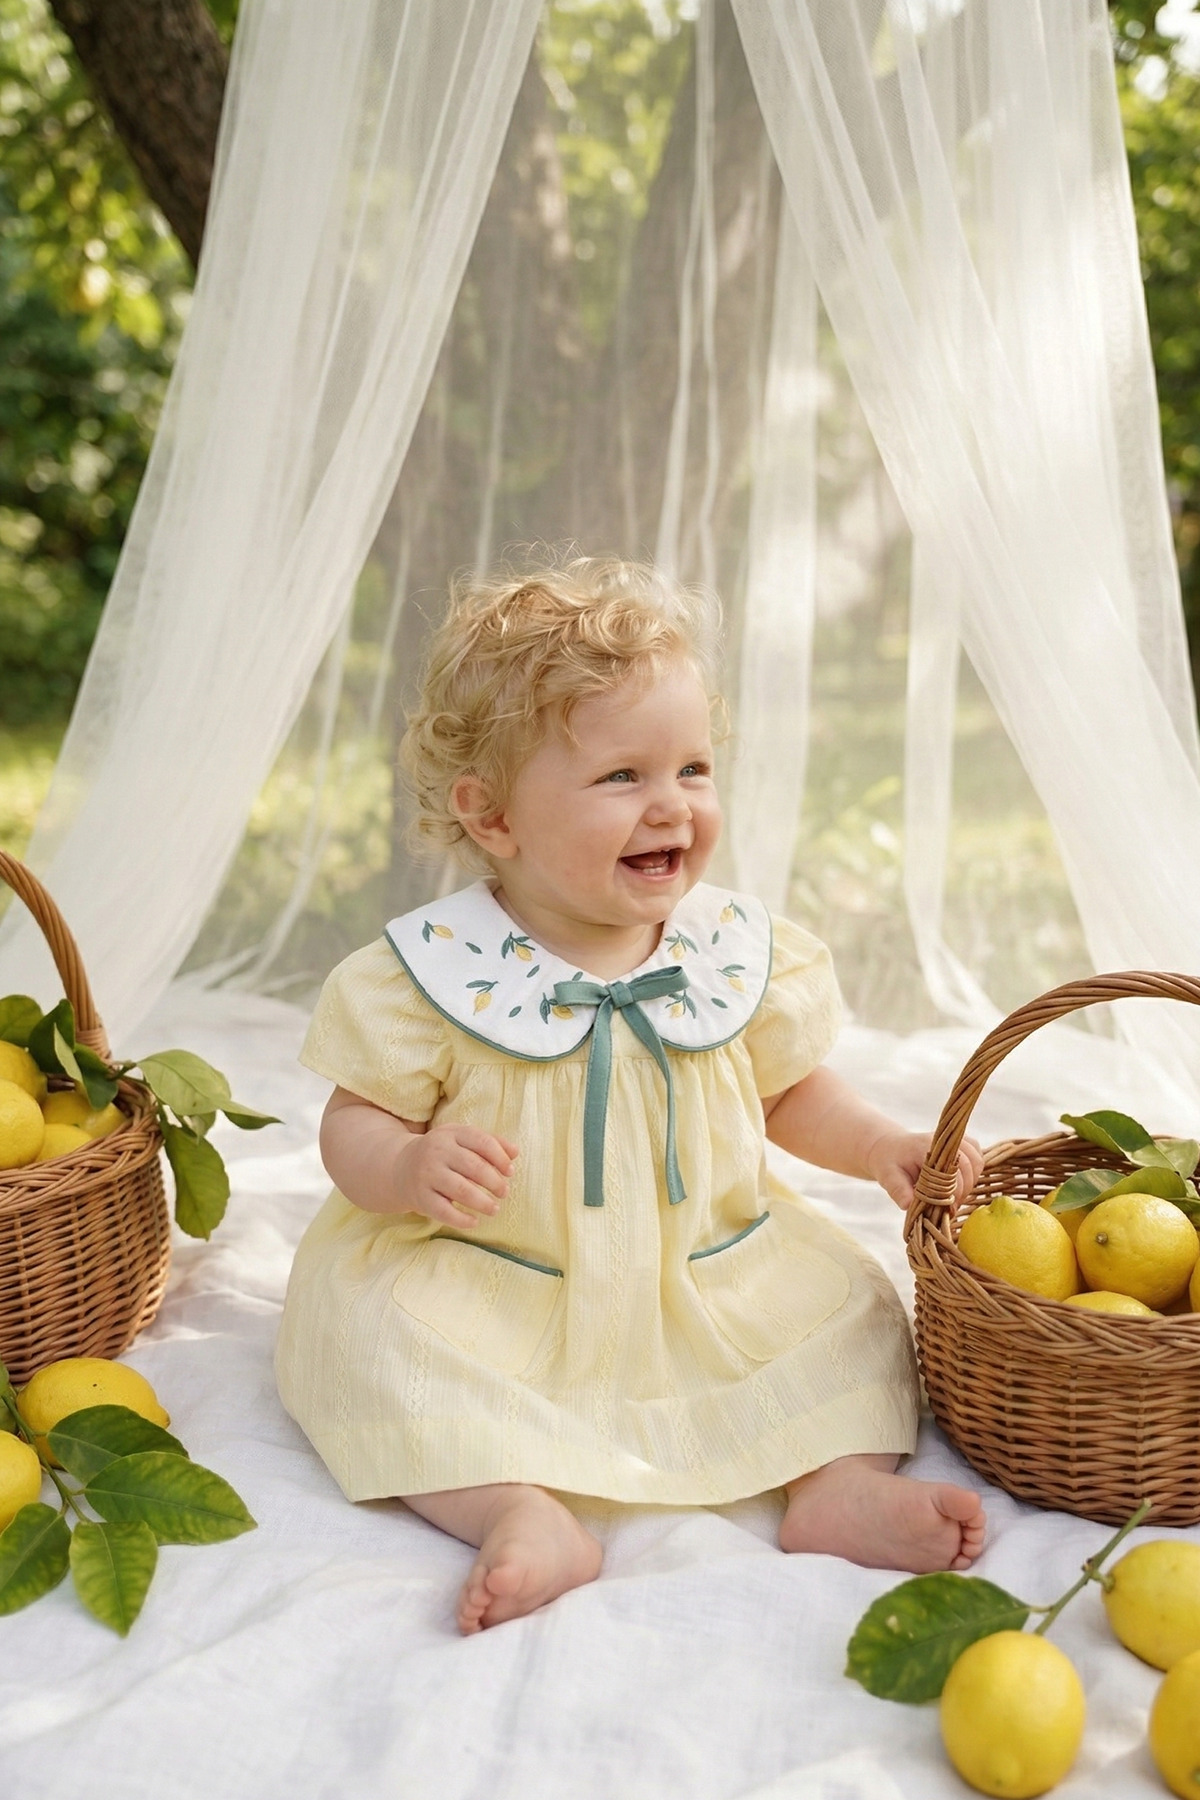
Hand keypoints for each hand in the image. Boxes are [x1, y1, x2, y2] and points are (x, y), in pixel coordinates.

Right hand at [393, 1123, 518, 1227]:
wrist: (399, 1167)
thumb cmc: (441, 1153)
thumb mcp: (460, 1139)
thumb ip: (489, 1142)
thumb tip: (515, 1152)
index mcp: (451, 1134)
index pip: (482, 1141)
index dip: (500, 1158)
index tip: (510, 1172)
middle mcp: (437, 1152)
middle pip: (474, 1167)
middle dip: (494, 1182)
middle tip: (504, 1192)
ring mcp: (427, 1175)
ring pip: (461, 1190)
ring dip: (483, 1202)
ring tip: (494, 1209)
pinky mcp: (420, 1198)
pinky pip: (444, 1212)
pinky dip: (462, 1220)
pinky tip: (475, 1221)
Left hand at [865, 1129, 982, 1210]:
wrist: (890, 1149)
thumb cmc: (889, 1164)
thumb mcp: (887, 1177)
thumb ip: (897, 1190)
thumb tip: (908, 1205)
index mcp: (925, 1146)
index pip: (951, 1170)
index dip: (953, 1193)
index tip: (948, 1210)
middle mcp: (943, 1140)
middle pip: (969, 1165)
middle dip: (963, 1190)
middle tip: (951, 1206)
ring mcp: (953, 1140)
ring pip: (977, 1160)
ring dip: (971, 1181)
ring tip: (955, 1196)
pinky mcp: (960, 1143)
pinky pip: (977, 1156)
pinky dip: (975, 1171)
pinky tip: (961, 1183)